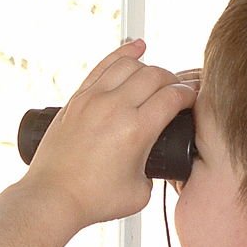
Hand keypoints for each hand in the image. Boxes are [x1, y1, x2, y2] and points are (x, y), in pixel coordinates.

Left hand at [20, 39, 195, 226]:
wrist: (54, 197)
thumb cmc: (94, 199)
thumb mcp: (141, 192)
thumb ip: (154, 171)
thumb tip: (155, 158)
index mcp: (136, 130)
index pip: (172, 98)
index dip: (188, 96)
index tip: (192, 100)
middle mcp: (115, 108)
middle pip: (155, 75)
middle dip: (172, 81)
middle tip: (177, 92)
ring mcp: (93, 99)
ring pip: (130, 65)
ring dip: (150, 68)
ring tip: (157, 78)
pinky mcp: (78, 98)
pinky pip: (104, 65)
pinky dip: (124, 53)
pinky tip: (137, 47)